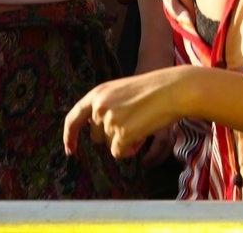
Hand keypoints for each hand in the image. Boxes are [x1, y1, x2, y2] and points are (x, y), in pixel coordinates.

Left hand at [63, 66, 193, 158]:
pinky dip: (130, 150)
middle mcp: (99, 107)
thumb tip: (96, 133)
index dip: (70, 136)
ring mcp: (109, 121)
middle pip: (96, 137)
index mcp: (97, 94)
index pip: (73, 118)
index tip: (71, 150)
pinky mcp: (121, 134)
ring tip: (141, 125)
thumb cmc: (151, 90)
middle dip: (111, 137)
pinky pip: (119, 153)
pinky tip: (142, 135)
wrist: (173, 89)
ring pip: (110, 145)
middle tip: (132, 124)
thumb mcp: (120, 91)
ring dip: (124, 142)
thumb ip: (104, 107)